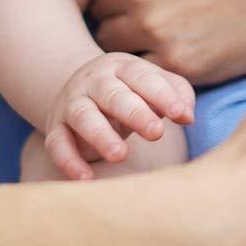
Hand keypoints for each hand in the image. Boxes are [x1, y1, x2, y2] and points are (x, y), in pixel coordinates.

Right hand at [45, 53, 194, 180]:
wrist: (79, 87)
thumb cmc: (130, 91)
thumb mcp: (152, 84)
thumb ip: (176, 94)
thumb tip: (188, 115)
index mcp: (123, 68)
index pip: (143, 77)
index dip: (163, 95)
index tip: (181, 114)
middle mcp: (95, 82)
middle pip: (114, 95)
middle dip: (135, 113)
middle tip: (156, 133)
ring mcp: (73, 103)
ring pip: (84, 117)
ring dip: (101, 135)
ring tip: (121, 155)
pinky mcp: (56, 128)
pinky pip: (57, 143)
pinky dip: (68, 161)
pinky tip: (85, 178)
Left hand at [91, 0, 245, 84]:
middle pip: (101, 4)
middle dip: (121, 9)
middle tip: (157, 12)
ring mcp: (155, 23)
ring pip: (114, 41)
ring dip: (134, 41)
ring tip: (172, 34)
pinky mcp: (181, 62)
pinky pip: (144, 71)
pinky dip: (156, 67)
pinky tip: (186, 52)